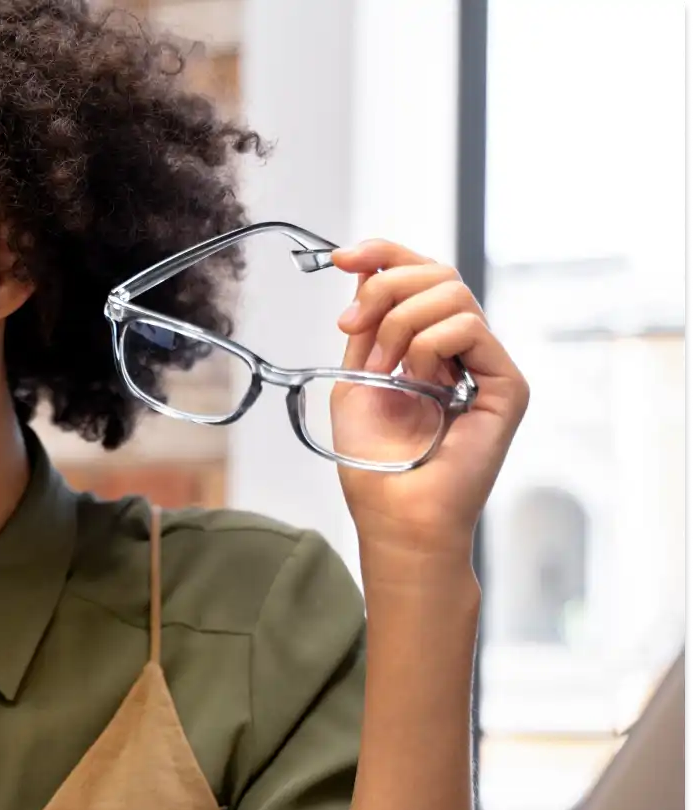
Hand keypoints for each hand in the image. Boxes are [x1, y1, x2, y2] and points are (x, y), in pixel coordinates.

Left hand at [328, 239, 529, 562]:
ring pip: (452, 294)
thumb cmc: (374, 463)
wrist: (395, 515)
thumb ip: (366, 327)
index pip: (420, 276)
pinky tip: (415, 378)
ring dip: (400, 323)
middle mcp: (462, 350)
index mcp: (428, 345)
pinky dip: (429, 345)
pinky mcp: (507, 385)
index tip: (340, 258)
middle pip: (437, 274)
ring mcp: (487, 365)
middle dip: (385, 287)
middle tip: (351, 327)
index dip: (383, 255)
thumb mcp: (355, 380)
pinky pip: (469, 328)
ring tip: (382, 370)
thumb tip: (366, 272)